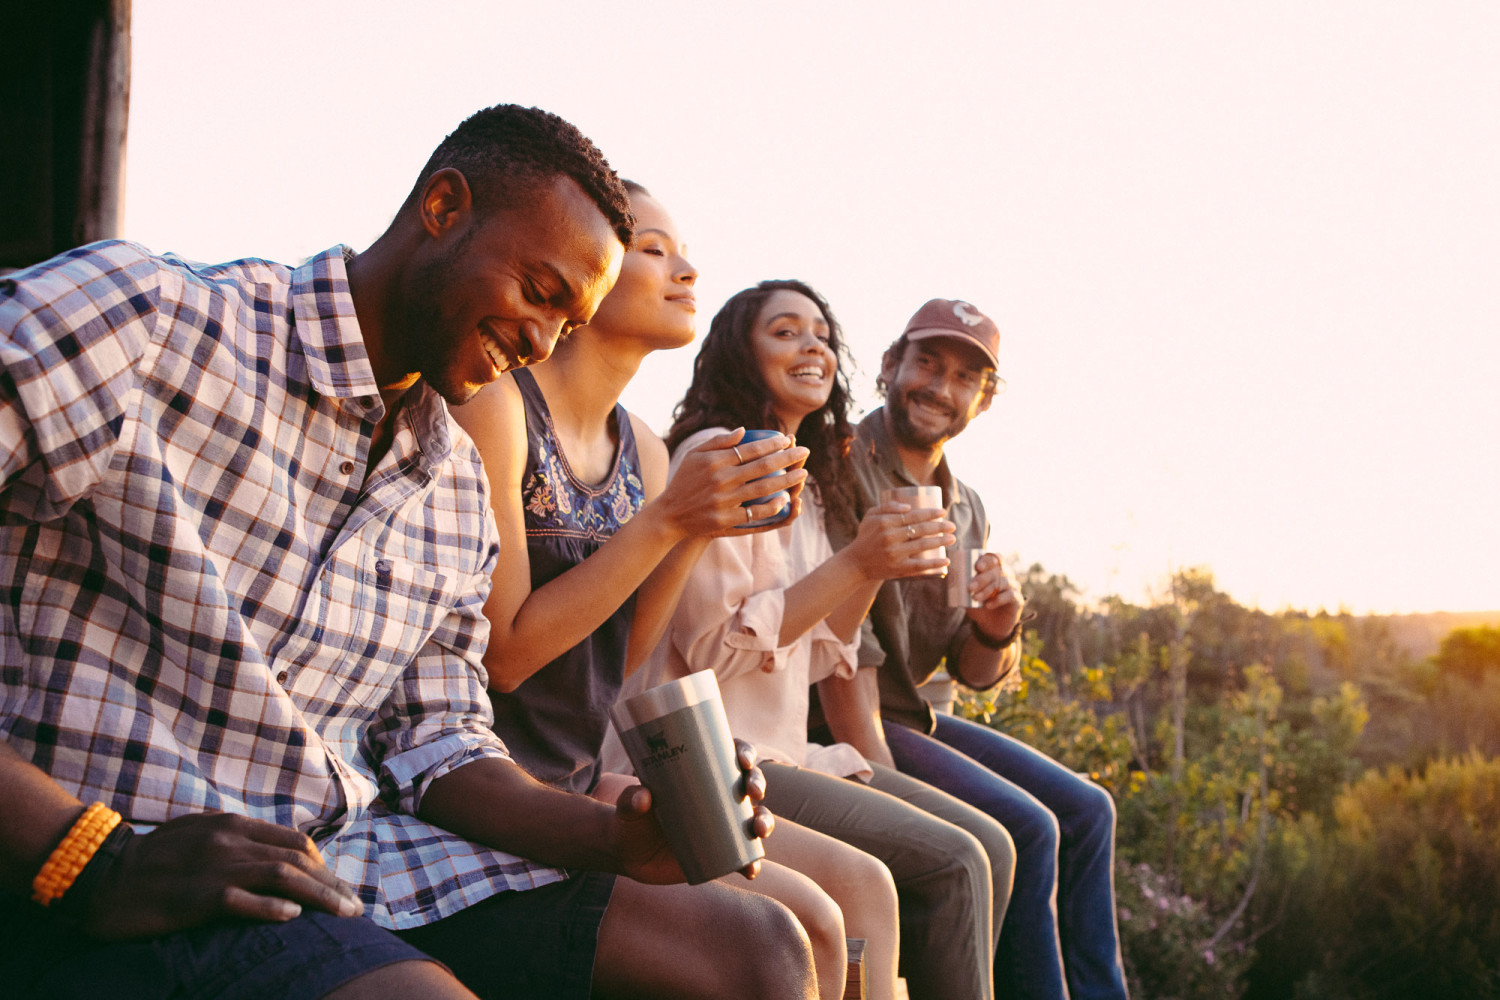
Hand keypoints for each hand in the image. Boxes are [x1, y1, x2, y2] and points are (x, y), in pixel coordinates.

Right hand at [81, 812, 363, 939]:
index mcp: (233, 825)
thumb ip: (237, 840)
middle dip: (332, 885)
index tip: (338, 888)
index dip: (324, 866)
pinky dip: (269, 908)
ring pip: (281, 877)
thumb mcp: (200, 834)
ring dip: (319, 897)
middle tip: (354, 909)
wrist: (98, 873)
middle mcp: (230, 841)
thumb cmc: (152, 859)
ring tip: (343, 915)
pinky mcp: (193, 896)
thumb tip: (277, 855)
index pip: (295, 842)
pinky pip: (239, 901)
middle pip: (297, 860)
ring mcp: (213, 867)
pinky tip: (293, 917)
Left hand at [609, 739, 773, 884]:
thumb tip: (643, 797)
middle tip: (753, 792)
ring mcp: (722, 825)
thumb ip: (630, 800)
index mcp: (701, 774)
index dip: (744, 753)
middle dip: (758, 784)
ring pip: (754, 818)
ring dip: (765, 822)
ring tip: (759, 830)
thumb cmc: (631, 820)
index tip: (743, 760)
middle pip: (749, 784)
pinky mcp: (721, 853)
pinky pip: (744, 858)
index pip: (729, 755)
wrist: (629, 855)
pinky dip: (751, 864)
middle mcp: (718, 796)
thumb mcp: (628, 807)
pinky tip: (751, 871)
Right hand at [655, 430, 809, 538]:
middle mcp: (721, 480)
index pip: (750, 449)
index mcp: (714, 461)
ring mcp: (724, 501)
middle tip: (805, 452)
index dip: (772, 443)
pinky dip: (771, 507)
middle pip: (762, 467)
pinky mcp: (726, 520)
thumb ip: (718, 441)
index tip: (787, 439)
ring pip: (763, 489)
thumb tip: (743, 430)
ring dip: (787, 480)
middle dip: (788, 458)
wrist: (670, 515)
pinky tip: (785, 500)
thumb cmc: (684, 481)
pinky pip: (754, 513)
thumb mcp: (694, 455)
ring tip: (803, 474)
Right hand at [846, 500, 954, 580]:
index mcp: (884, 523)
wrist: (855, 563)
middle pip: (920, 530)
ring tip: (952, 538)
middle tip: (952, 526)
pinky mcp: (897, 569)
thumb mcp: (870, 516)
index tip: (943, 512)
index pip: (913, 516)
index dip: (930, 513)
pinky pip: (919, 566)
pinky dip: (934, 564)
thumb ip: (887, 506)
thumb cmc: (866, 537)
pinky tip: (946, 561)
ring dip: (941, 541)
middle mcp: (890, 538)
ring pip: (922, 545)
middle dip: (940, 526)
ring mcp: (894, 554)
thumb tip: (909, 506)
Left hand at [966, 552, 1023, 637]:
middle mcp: (1007, 575)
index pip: (994, 558)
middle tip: (970, 587)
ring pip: (1003, 582)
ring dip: (988, 589)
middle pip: (998, 570)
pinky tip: (988, 605)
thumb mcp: (967, 595)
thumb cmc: (978, 605)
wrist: (990, 625)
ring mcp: (1014, 586)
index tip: (976, 567)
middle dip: (983, 578)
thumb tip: (948, 577)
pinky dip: (998, 599)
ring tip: (976, 598)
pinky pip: (1010, 595)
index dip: (987, 560)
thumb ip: (961, 586)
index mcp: (995, 569)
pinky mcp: (1018, 600)